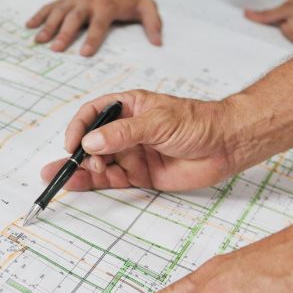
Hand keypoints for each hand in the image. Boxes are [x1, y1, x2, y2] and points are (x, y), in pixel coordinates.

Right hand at [27, 0, 161, 55]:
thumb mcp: (145, 6)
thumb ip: (153, 23)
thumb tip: (158, 42)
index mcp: (106, 6)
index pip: (98, 25)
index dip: (92, 39)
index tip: (84, 54)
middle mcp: (87, 1)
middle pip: (74, 18)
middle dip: (64, 33)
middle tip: (56, 49)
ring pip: (58, 12)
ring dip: (48, 26)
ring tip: (39, 40)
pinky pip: (49, 6)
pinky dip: (38, 15)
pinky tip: (28, 26)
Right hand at [40, 90, 249, 191]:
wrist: (226, 146)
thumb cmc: (197, 122)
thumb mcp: (157, 122)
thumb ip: (123, 133)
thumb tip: (91, 141)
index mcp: (128, 107)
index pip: (93, 113)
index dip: (79, 127)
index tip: (72, 143)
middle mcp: (125, 131)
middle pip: (91, 141)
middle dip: (76, 154)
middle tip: (67, 166)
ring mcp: (131, 153)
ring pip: (98, 163)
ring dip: (81, 171)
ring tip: (65, 179)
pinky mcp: (139, 175)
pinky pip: (111, 179)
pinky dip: (93, 183)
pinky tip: (77, 184)